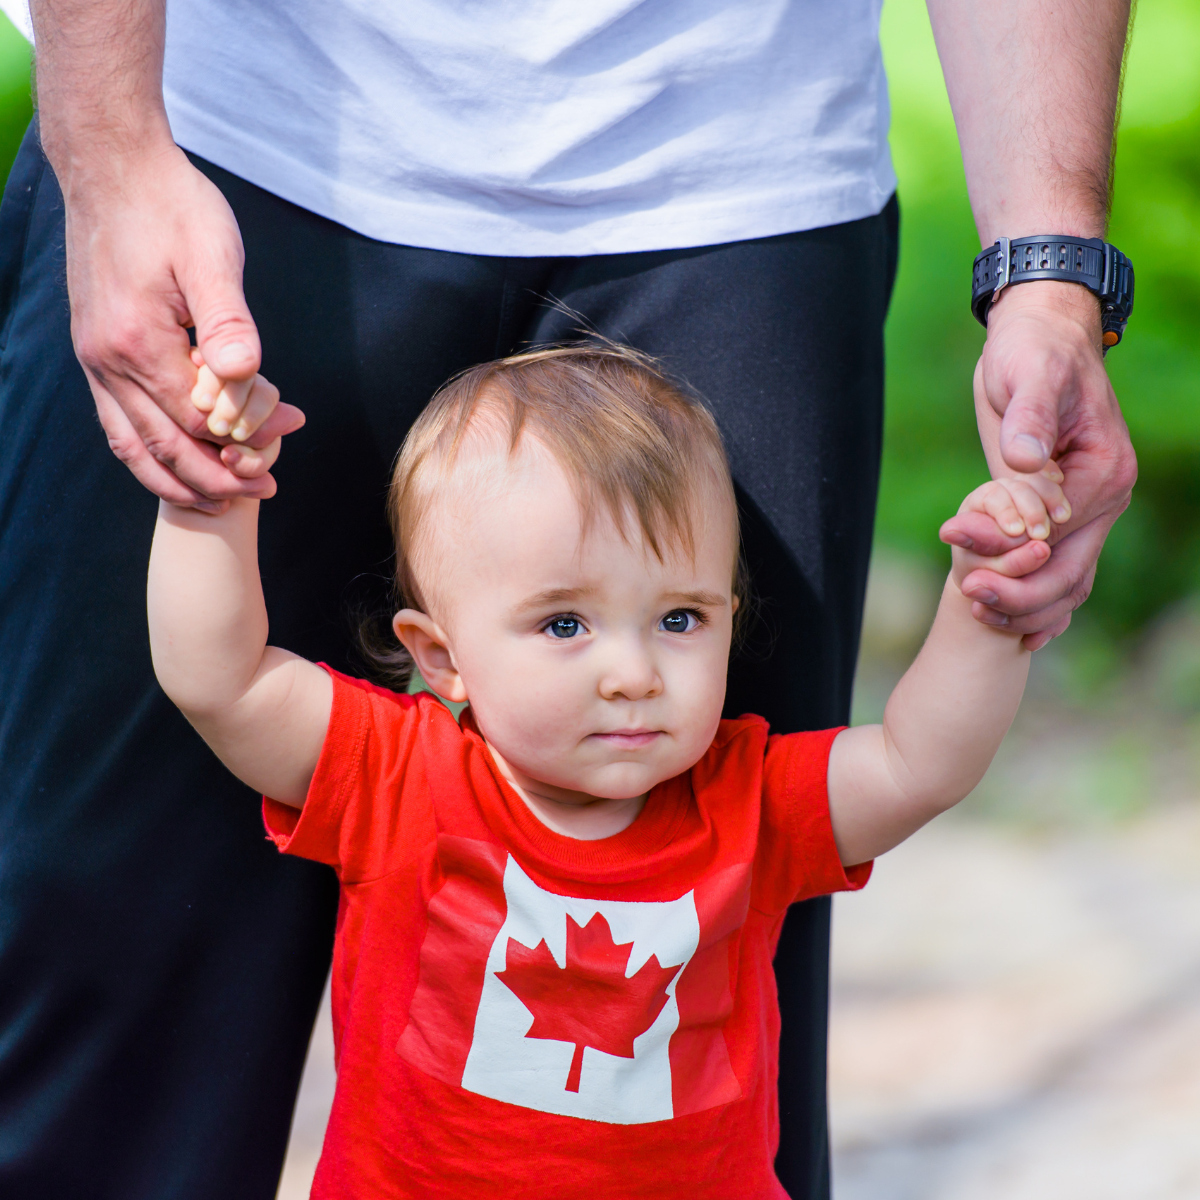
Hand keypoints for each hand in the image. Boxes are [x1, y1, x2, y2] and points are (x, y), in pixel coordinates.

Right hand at [61, 139, 304, 510]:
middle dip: (215, 478)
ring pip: (132, 445)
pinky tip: (177, 461)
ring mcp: (94, 359)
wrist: (113, 165)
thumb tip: (245, 376)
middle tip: (264, 491)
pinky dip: (148, 453)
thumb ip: (229, 323)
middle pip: (164, 448)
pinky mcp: (94, 351)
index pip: (199, 421)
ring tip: (220, 499)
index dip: (246, 439)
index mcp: (138, 344)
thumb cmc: (171, 206)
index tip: (289, 433)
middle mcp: (106, 361)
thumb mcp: (213, 256)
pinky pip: (117, 422)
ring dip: (177, 479)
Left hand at [940, 281, 1136, 649]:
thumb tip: (1023, 459)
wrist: (1041, 335)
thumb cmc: (1033, 352)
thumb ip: (1030, 420)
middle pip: (1068, 572)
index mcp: (1103, 472)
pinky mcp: (1067, 511)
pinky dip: (1031, 594)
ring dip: (1024, 604)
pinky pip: (1058, 567)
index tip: (965, 576)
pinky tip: (998, 613)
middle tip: (966, 598)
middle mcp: (1107, 497)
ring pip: (1066, 579)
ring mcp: (1091, 508)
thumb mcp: (1028, 377)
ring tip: (974, 611)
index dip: (1009, 560)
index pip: (1057, 539)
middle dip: (1018, 596)